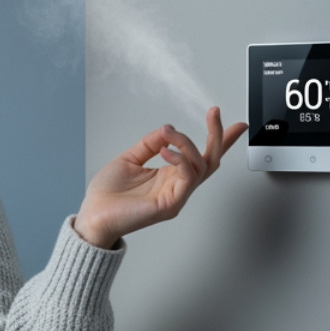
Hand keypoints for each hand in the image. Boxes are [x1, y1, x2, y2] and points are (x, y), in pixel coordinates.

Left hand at [73, 106, 246, 248]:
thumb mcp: (130, 159)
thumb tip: (168, 129)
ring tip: (169, 134)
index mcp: (169, 176)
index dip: (220, 140)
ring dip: (187, 143)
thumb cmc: (107, 195)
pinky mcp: (171, 204)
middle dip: (218, 136)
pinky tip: (166, 151)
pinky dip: (181, 159)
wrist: (93, 216)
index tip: (236, 125)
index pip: (200, 156)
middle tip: (215, 114)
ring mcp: (176, 196)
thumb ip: (150, 144)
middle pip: (211, 161)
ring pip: (200, 166)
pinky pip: (187, 178)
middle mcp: (177, 186)